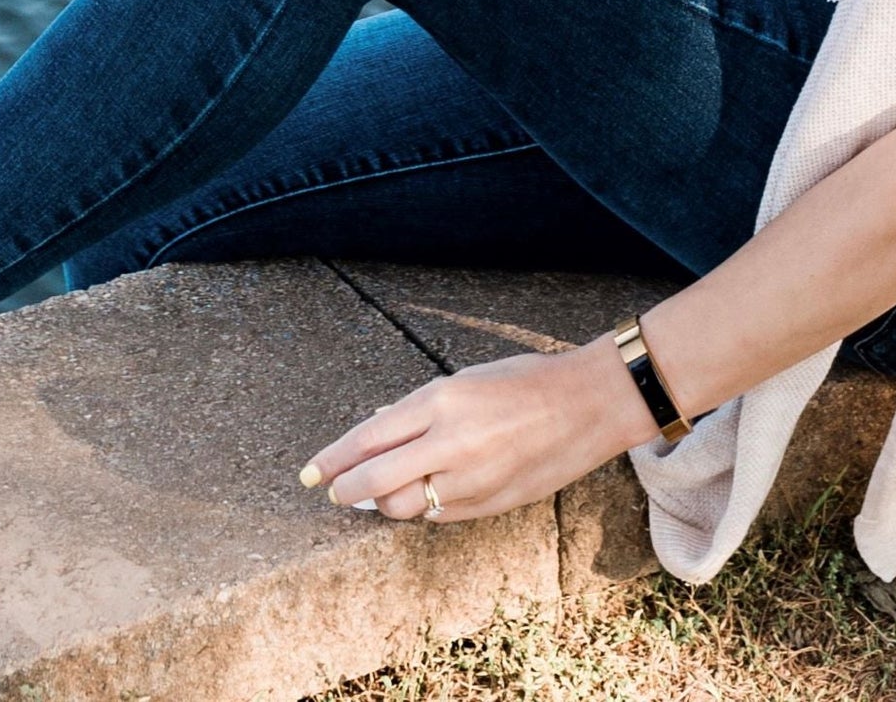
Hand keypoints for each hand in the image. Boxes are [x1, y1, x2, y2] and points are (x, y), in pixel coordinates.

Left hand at [299, 336, 653, 522]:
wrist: (586, 405)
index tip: (310, 473)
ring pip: (407, 506)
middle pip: (377, 480)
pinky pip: (441, 515)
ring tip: (376, 494)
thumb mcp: (462, 381)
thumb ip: (418, 410)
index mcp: (440, 401)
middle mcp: (450, 443)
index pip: (369, 437)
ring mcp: (471, 479)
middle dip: (348, 490)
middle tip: (334, 493)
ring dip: (385, 502)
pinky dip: (424, 507)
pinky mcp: (490, 505)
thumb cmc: (523, 381)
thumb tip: (375, 427)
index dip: (334, 459)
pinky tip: (422, 495)